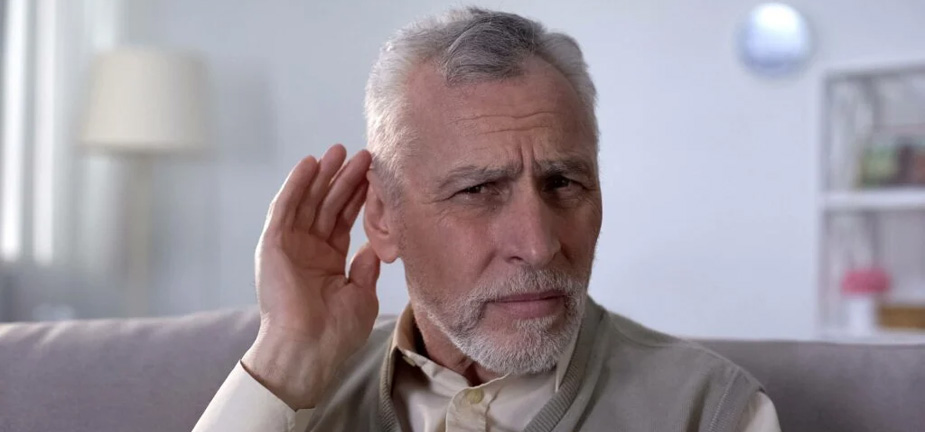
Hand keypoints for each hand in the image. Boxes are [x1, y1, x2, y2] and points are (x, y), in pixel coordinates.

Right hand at [242, 144, 379, 408]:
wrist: (308, 349)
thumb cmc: (335, 333)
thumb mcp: (361, 295)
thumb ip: (366, 268)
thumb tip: (375, 246)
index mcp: (327, 262)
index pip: (344, 220)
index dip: (358, 197)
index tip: (375, 175)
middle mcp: (307, 250)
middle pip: (327, 205)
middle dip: (343, 179)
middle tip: (362, 154)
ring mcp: (289, 246)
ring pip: (308, 201)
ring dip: (322, 175)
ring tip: (339, 151)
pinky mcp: (273, 244)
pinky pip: (285, 207)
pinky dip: (296, 184)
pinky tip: (310, 163)